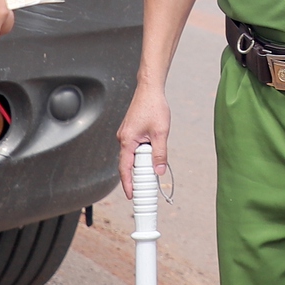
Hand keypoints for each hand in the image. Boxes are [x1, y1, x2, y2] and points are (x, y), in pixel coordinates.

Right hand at [117, 83, 171, 199]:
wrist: (150, 89)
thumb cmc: (153, 106)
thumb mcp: (160, 133)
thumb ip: (160, 153)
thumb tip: (159, 170)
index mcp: (127, 140)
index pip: (125, 168)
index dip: (128, 184)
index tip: (131, 195)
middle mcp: (123, 138)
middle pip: (127, 163)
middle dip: (136, 175)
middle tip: (146, 186)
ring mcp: (126, 134)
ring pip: (131, 155)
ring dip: (140, 163)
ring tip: (152, 169)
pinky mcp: (130, 130)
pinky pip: (133, 147)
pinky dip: (141, 154)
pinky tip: (151, 153)